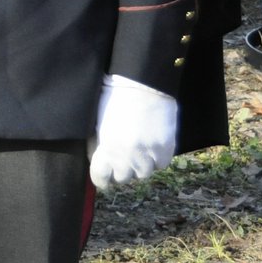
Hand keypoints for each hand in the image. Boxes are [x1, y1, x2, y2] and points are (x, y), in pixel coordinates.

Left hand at [89, 74, 177, 188]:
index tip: (102, 177)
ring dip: (139, 165)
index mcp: (108, 149)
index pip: (102, 178)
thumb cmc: (114, 98)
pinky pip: (160, 164)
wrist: (142, 83)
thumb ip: (97, 145)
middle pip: (123, 178)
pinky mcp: (167, 148)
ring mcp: (149, 153)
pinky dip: (155, 159)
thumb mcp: (97, 122)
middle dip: (120, 169)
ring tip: (136, 150)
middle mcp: (129, 156)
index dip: (101, 179)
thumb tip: (95, 161)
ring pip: (143, 173)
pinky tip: (150, 146)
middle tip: (119, 157)